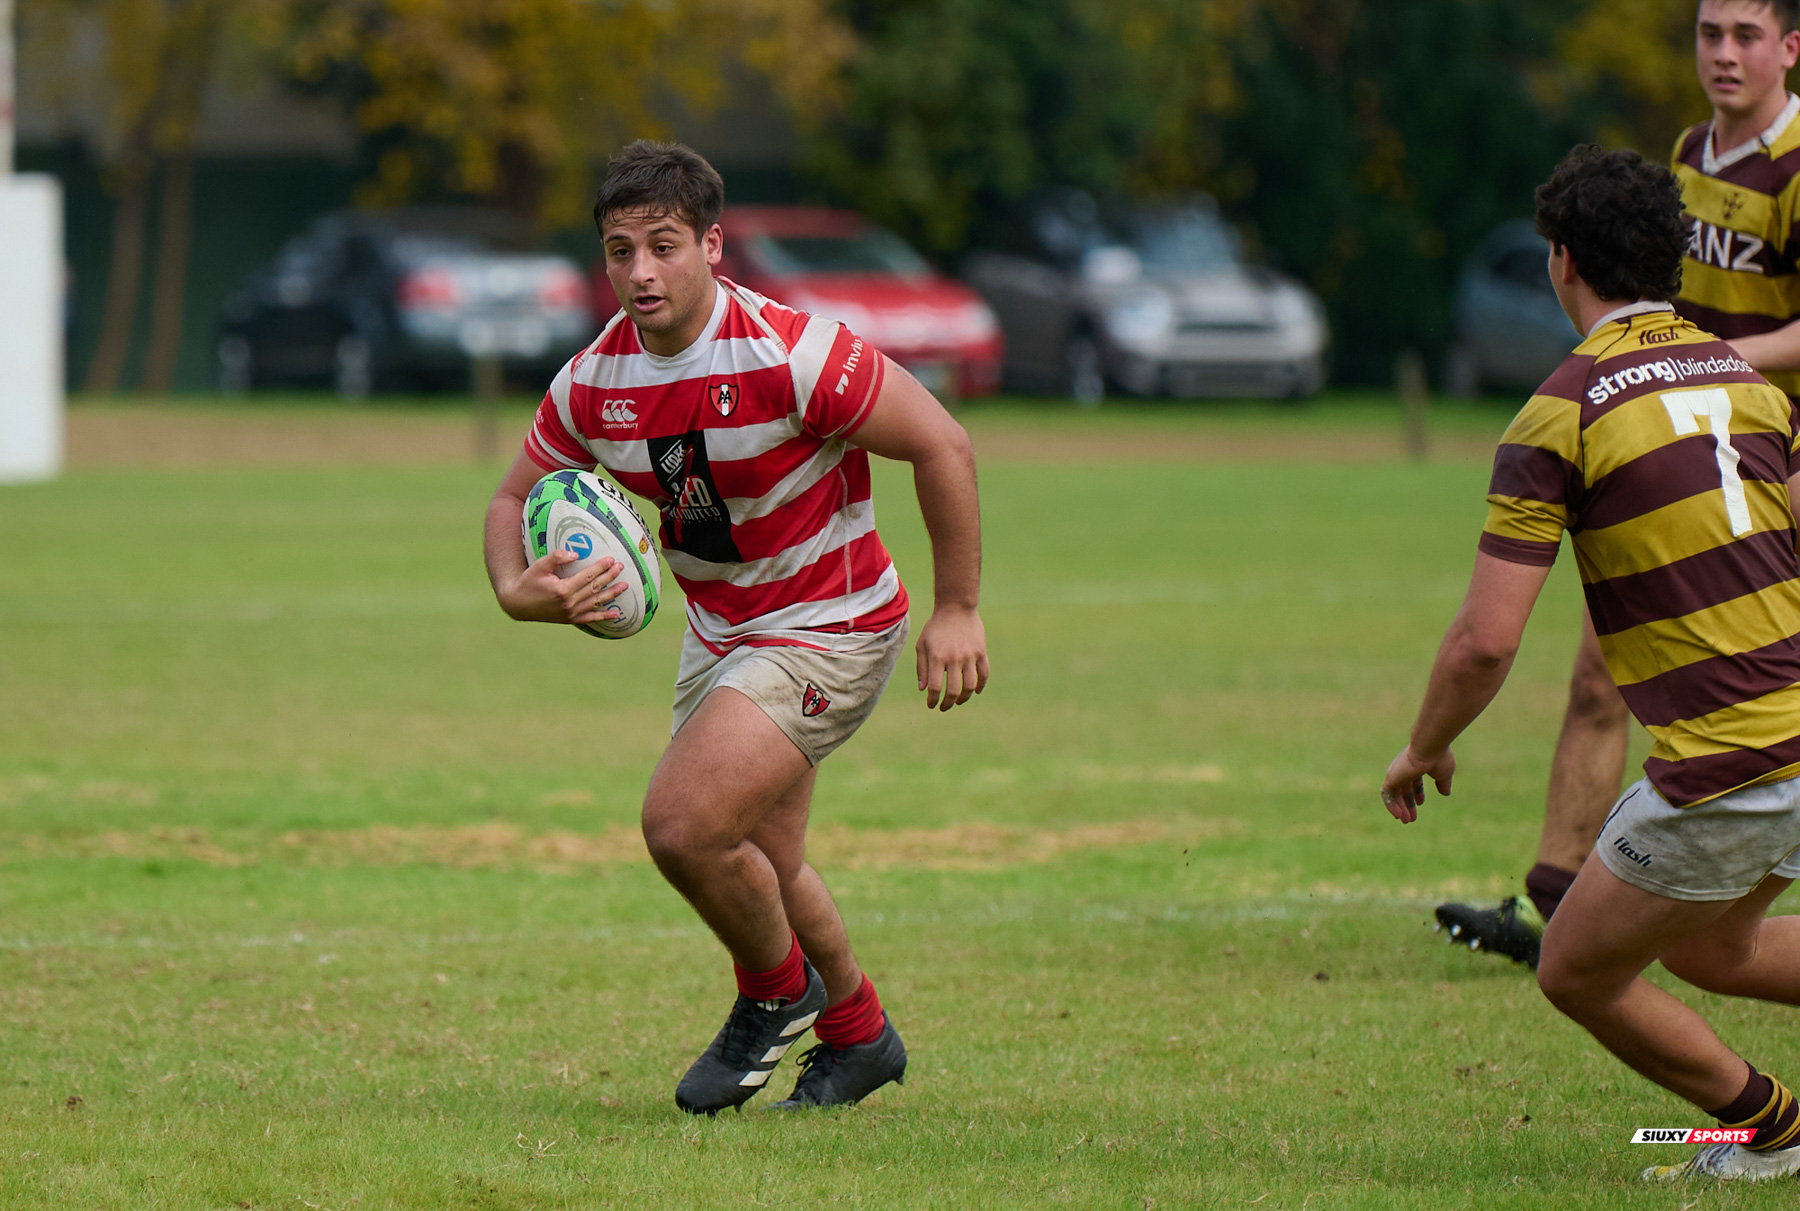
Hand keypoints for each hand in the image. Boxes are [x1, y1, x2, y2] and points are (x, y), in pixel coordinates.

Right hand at [499, 550, 626, 625]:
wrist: (518, 605)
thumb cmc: (528, 582)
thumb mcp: (539, 566)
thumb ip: (556, 557)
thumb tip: (575, 554)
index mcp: (562, 589)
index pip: (587, 576)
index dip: (601, 567)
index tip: (611, 560)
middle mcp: (569, 603)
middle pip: (595, 588)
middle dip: (610, 577)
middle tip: (621, 567)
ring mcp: (570, 613)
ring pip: (596, 602)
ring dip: (612, 594)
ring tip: (625, 586)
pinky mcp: (570, 620)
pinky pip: (590, 619)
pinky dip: (604, 617)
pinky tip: (617, 615)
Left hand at [916, 605, 988, 710]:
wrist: (956, 607)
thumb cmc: (935, 627)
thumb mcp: (922, 645)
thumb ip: (922, 668)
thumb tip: (923, 689)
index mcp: (937, 657)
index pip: (935, 687)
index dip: (933, 700)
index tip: (932, 705)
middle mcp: (954, 658)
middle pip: (953, 690)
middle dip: (948, 704)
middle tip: (944, 707)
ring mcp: (969, 656)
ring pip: (970, 686)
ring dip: (964, 698)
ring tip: (959, 701)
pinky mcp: (981, 652)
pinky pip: (984, 674)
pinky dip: (981, 685)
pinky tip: (975, 691)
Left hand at [1381, 744, 1454, 823]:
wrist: (1429, 749)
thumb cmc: (1439, 758)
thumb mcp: (1444, 773)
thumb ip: (1443, 783)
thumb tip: (1445, 793)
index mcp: (1416, 764)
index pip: (1413, 780)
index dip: (1417, 792)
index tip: (1421, 803)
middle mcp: (1404, 768)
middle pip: (1403, 789)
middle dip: (1408, 804)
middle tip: (1411, 818)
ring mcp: (1396, 773)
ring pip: (1394, 794)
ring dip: (1400, 808)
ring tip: (1406, 820)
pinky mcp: (1391, 778)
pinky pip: (1387, 795)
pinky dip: (1392, 806)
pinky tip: (1399, 816)